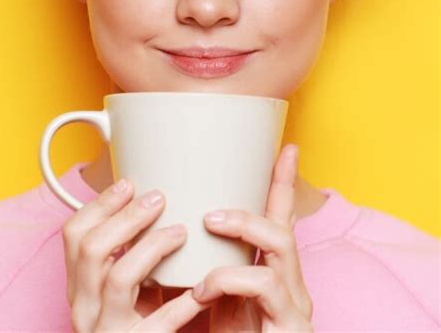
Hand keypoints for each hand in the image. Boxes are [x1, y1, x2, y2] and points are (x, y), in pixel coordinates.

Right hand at [62, 180, 206, 331]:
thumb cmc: (136, 323)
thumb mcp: (122, 289)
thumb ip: (128, 254)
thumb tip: (152, 201)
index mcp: (79, 286)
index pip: (72, 235)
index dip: (100, 204)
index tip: (129, 183)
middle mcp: (85, 307)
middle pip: (91, 249)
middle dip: (127, 217)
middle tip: (159, 198)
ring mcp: (106, 330)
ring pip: (119, 278)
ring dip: (152, 247)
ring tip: (180, 232)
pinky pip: (158, 321)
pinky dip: (181, 302)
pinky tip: (200, 289)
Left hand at [191, 143, 313, 331]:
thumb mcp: (215, 305)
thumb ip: (205, 272)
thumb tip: (169, 241)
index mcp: (270, 273)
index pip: (279, 219)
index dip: (281, 183)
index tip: (284, 148)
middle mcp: (290, 283)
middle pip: (287, 221)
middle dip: (272, 190)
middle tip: (225, 184)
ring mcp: (294, 303)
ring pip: (281, 242)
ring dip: (243, 227)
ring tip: (211, 224)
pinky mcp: (292, 324)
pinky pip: (265, 284)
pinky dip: (230, 277)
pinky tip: (204, 287)